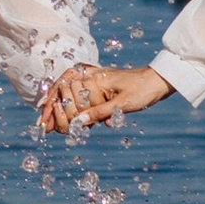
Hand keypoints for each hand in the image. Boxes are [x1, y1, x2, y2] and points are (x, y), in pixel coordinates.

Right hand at [39, 64, 171, 133]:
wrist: (160, 80)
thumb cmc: (143, 90)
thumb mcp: (121, 105)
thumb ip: (98, 113)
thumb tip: (77, 123)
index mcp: (93, 78)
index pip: (64, 89)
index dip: (51, 105)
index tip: (43, 120)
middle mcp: (92, 77)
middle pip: (63, 92)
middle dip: (52, 109)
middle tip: (43, 126)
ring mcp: (97, 82)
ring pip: (72, 95)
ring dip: (62, 110)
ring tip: (53, 125)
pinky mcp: (104, 87)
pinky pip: (84, 97)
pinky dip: (76, 109)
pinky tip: (73, 120)